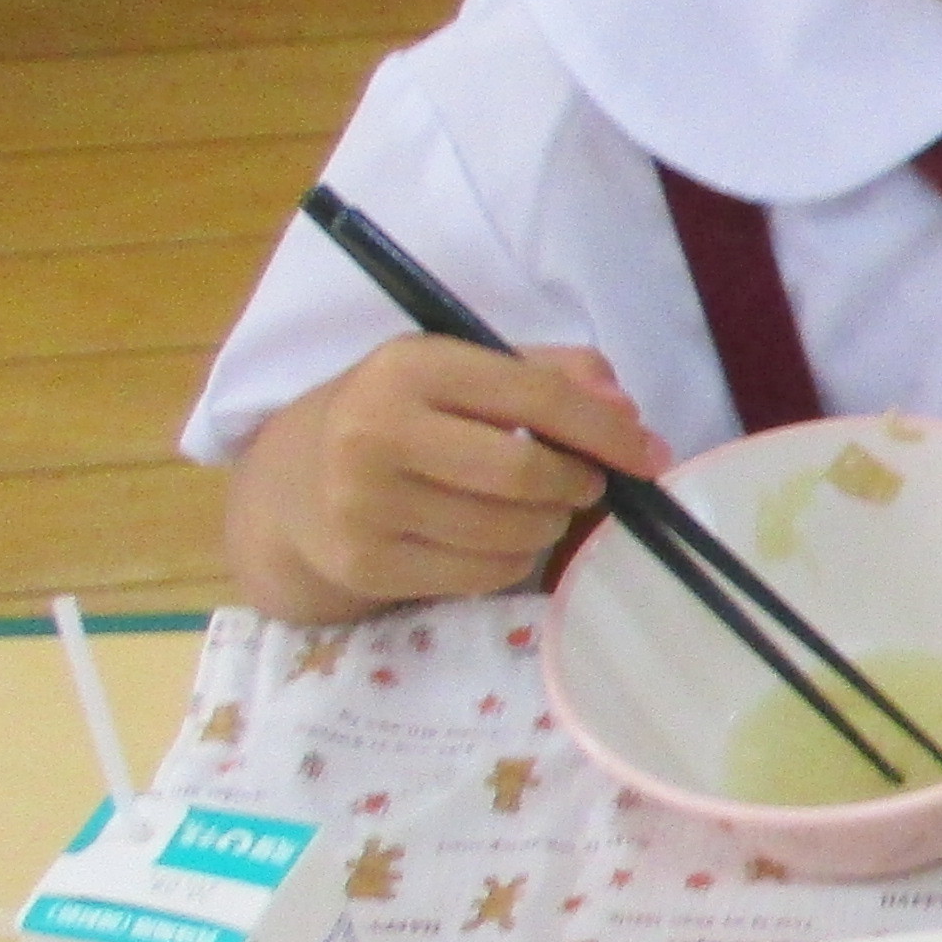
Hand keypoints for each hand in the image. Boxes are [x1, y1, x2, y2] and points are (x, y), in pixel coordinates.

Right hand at [265, 336, 665, 608]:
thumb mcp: (459, 371)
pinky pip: (483, 575)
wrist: (292, 484)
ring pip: (511, 532)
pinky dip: (512, 560)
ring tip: (536, 508)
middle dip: (577, 483)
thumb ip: (549, 375)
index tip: (650, 453)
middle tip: (584, 483)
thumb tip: (624, 412)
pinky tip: (495, 538)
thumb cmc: (398, 417)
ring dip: (548, 524)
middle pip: (525, 474)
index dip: (606, 430)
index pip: (535, 396)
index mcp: (409, 366)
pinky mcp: (367, 564)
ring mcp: (364, 504)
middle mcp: (377, 432)